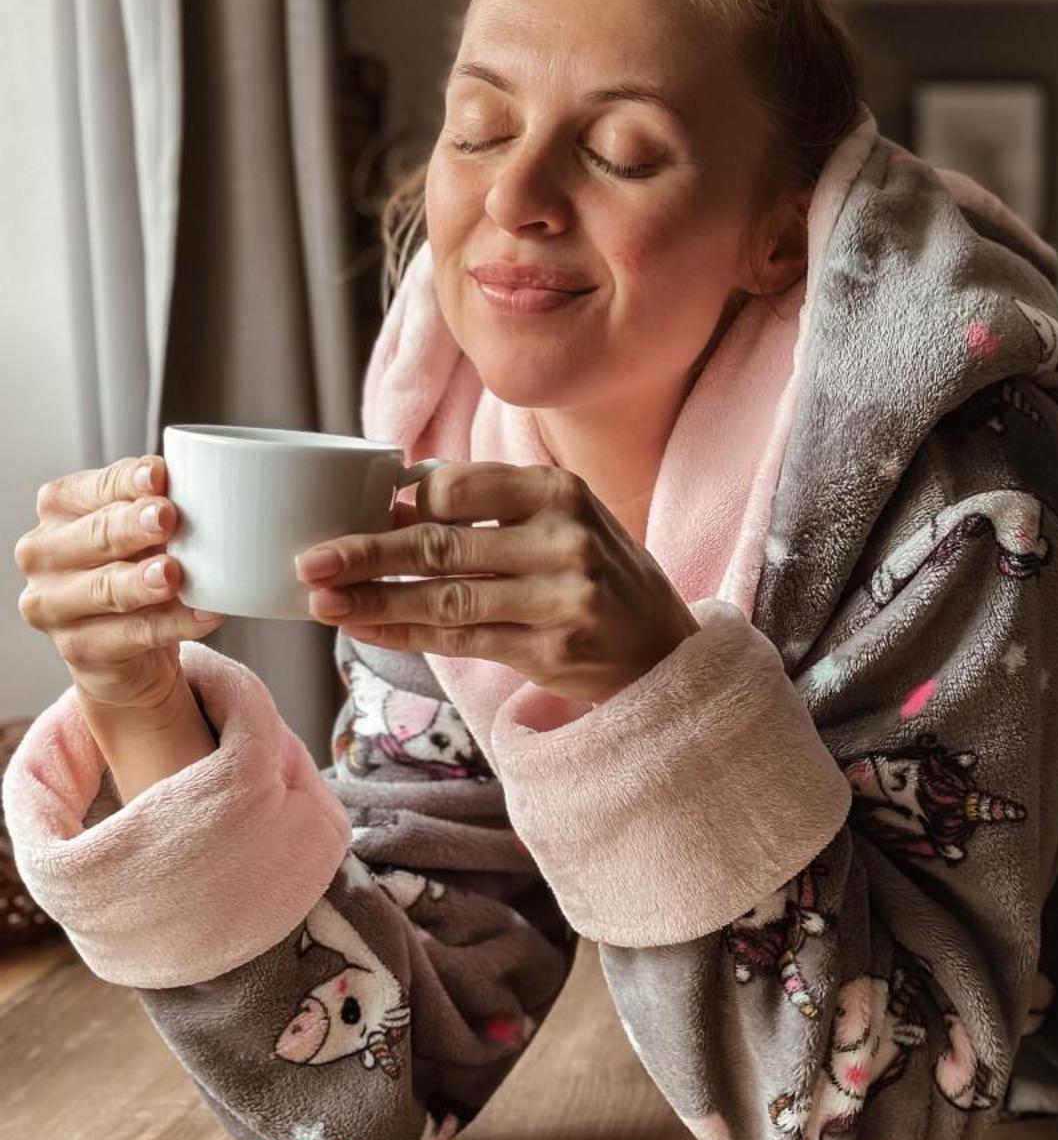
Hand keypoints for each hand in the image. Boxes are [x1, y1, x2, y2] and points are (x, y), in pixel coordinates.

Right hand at [14, 454, 223, 712]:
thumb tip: (201, 487)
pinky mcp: (79, 648)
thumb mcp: (143, 530)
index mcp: (59, 510)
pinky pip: (133, 634)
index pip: (92, 488)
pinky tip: (204, 614)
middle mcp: (44, 554)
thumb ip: (158, 505)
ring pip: (105, 589)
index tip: (158, 475)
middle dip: (132, 526)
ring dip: (142, 581)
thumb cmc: (137, 567)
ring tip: (174, 573)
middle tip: (168, 517)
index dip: (126, 481)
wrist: (130, 647)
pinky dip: (174, 624)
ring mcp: (54, 605)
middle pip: (94, 535)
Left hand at [294, 462, 700, 704]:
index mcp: (560, 491)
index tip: (356, 515)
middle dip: (364, 554)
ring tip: (321, 602)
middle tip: (309, 561)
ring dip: (373, 601)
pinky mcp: (550, 651)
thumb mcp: (563, 520)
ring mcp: (560, 599)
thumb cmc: (600, 575)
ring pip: (442, 600)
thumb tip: (391, 504)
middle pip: (439, 546)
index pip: (455, 488)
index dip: (399, 505)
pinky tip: (367, 629)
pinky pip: (458, 641)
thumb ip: (493, 508)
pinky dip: (406, 634)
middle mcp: (563, 540)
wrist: (666, 649)